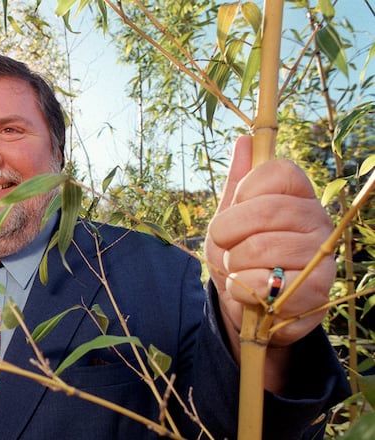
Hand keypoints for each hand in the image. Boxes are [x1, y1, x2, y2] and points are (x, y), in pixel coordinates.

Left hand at [205, 136, 334, 350]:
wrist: (246, 304)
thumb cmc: (239, 253)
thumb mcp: (230, 215)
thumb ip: (238, 180)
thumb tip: (244, 140)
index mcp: (299, 195)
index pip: (278, 172)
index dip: (245, 192)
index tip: (236, 209)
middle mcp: (318, 219)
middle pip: (266, 210)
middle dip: (229, 231)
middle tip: (228, 245)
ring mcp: (322, 254)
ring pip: (263, 247)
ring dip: (235, 263)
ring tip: (239, 269)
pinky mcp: (318, 290)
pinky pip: (269, 282)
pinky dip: (244, 287)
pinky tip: (248, 290)